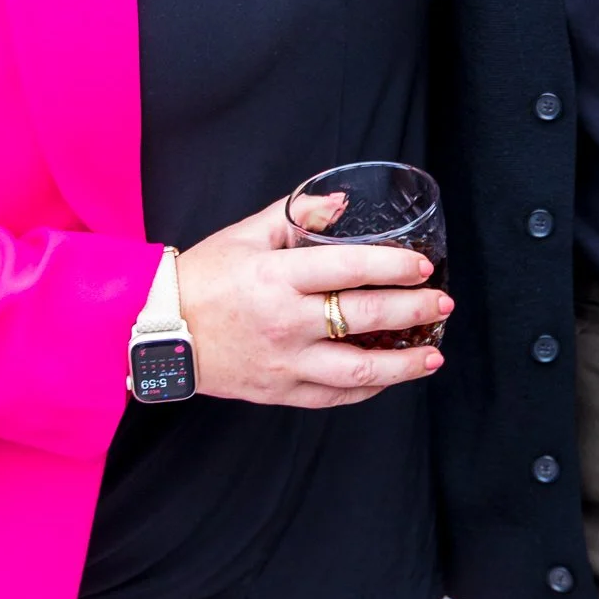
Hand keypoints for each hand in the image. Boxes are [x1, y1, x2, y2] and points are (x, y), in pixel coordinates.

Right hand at [174, 197, 450, 409]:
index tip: (423, 266)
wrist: (157, 331)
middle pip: (363, 317)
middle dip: (413, 310)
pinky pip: (334, 396)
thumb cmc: (203, 278)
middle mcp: (285, 321)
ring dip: (404, 364)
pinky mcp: (280, 391)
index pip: (349, 268)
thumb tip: (340, 203)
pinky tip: (388, 377)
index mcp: (277, 276)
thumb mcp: (246, 234)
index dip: (393, 266)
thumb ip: (297, 214)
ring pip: (358, 369)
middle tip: (441, 304)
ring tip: (433, 355)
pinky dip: (367, 388)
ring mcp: (284, 362)